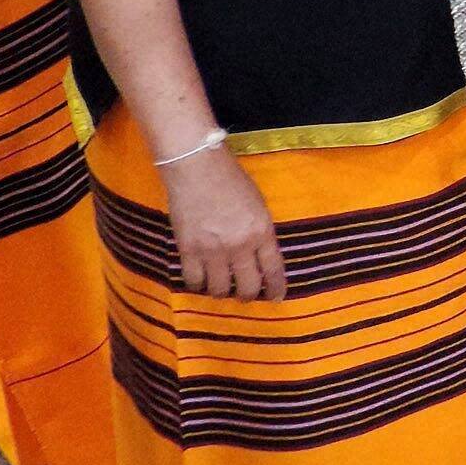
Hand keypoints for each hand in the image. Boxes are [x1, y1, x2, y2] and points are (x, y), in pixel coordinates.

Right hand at [162, 145, 286, 301]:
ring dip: (222, 292)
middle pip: (248, 288)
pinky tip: (199, 279)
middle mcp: (240, 245)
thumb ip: (260, 232)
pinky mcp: (188, 250)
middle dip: (248, 296)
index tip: (277, 298)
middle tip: (245, 294)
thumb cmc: (230, 178)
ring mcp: (212, 250)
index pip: (274, 270)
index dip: (277, 288)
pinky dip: (197, 284)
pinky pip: (193, 281)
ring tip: (220, 285)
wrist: (196, 167)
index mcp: (262, 231)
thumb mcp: (257, 204)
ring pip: (220, 290)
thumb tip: (260, 255)